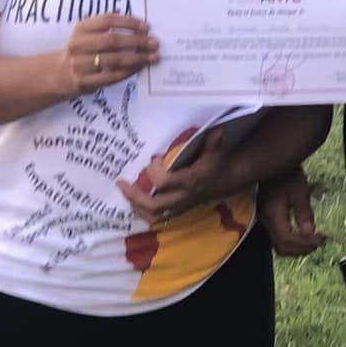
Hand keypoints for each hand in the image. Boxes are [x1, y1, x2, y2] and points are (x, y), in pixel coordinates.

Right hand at [59, 14, 156, 99]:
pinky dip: (128, 72)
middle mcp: (78, 45)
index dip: (129, 23)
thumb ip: (107, 27)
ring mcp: (80, 64)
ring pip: (114, 60)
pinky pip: (111, 76)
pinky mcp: (85, 81)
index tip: (146, 27)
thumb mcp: (88, 34)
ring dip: (137, 58)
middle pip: (112, 40)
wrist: (61, 74)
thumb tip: (139, 26)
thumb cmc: (83, 50)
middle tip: (154, 43)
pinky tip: (139, 68)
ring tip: (152, 57)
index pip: (107, 20)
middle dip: (137, 41)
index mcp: (81, 28)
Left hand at [118, 131, 233, 224]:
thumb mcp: (215, 150)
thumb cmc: (216, 163)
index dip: (154, 171)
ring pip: (153, 215)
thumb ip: (211, 140)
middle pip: (154, 205)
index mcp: (190, 182)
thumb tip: (214, 128)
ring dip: (136, 205)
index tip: (153, 158)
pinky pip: (156, 218)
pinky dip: (142, 211)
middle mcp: (183, 197)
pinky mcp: (176, 211)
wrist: (224, 182)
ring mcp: (179, 207)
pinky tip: (133, 201)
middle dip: (135, 195)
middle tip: (121, 183)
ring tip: (124, 191)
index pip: (166, 182)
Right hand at [258, 168, 325, 256]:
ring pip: (279, 246)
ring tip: (314, 241)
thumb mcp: (300, 191)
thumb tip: (310, 234)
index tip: (322, 237)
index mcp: (272, 213)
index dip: (305, 243)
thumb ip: (304, 214)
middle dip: (302, 249)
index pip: (287, 239)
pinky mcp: (267, 220)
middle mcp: (265, 221)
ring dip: (297, 248)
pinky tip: (304, 235)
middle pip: (282, 247)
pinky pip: (278, 239)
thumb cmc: (288, 174)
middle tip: (320, 241)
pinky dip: (292, 242)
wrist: (273, 164)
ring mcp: (264, 221)